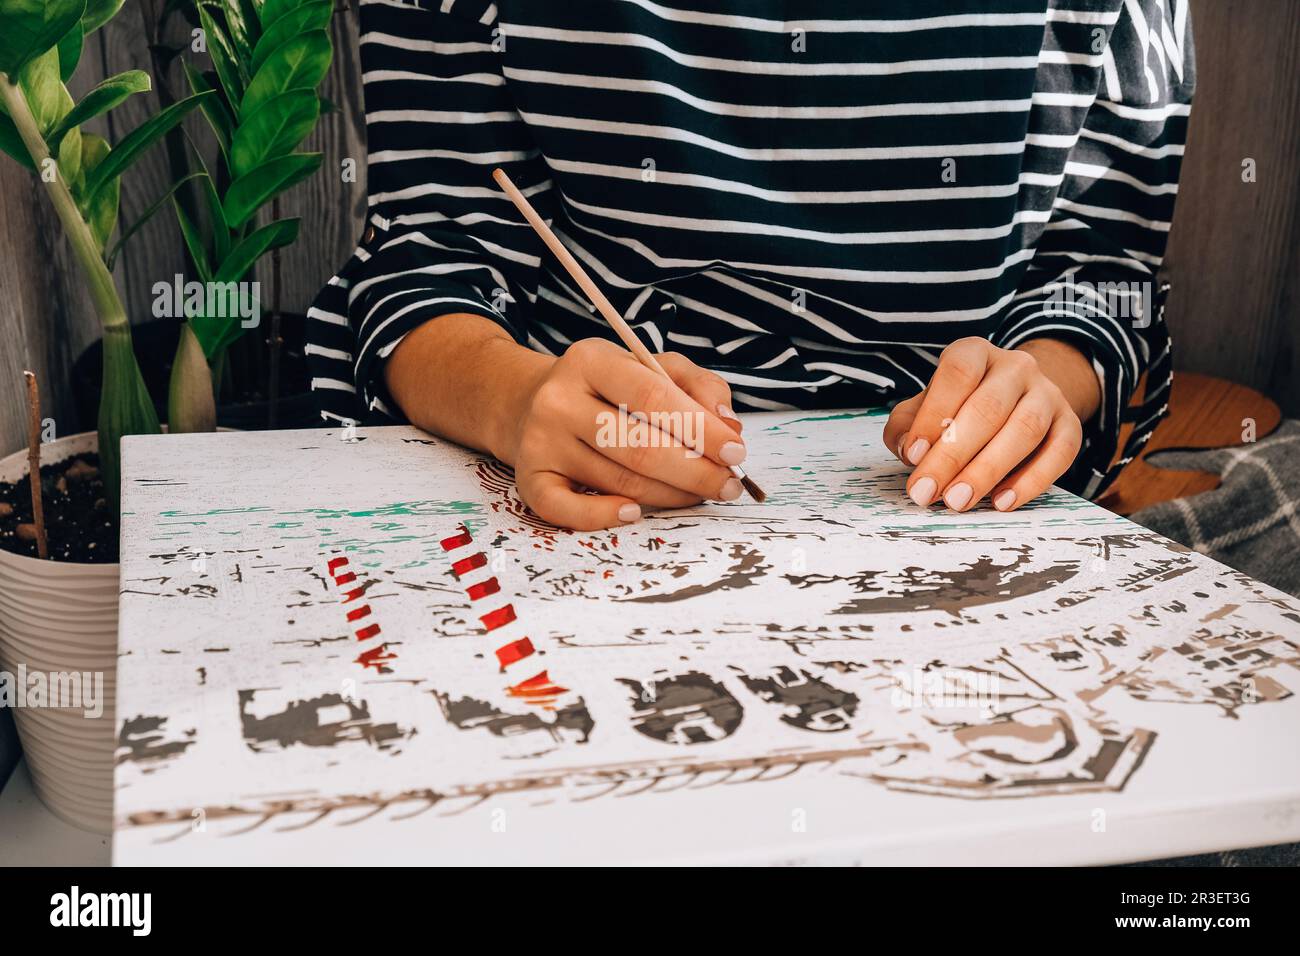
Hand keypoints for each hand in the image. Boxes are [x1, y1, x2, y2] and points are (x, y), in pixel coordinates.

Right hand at [496, 338, 745, 529]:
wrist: (527, 402)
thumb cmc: (604, 388)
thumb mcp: (648, 366)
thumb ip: (697, 385)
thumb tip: (729, 426)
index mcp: (590, 360)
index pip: (654, 396)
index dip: (701, 429)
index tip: (735, 452)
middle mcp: (558, 400)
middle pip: (639, 447)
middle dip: (695, 471)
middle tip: (728, 485)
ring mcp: (540, 442)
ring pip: (619, 482)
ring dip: (670, 495)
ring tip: (700, 494)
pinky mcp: (529, 479)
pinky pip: (568, 511)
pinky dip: (605, 517)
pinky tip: (635, 513)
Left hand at [882, 337, 1094, 512]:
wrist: (1017, 399)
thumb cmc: (959, 406)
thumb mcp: (926, 406)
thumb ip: (907, 424)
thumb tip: (907, 449)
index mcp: (975, 353)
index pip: (958, 374)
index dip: (934, 415)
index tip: (912, 455)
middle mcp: (1015, 367)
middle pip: (988, 408)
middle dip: (953, 455)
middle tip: (927, 491)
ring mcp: (1048, 393)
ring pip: (1025, 429)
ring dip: (988, 470)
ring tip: (959, 500)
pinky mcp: (1070, 424)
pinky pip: (1060, 452)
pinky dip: (1032, 481)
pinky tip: (1002, 502)